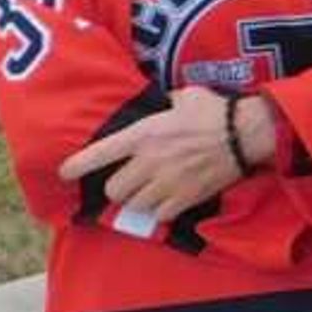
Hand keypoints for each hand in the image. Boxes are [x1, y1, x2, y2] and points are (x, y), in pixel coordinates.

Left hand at [62, 86, 265, 216]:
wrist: (247, 134)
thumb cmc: (217, 111)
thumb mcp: (185, 96)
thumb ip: (167, 103)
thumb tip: (167, 104)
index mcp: (144, 134)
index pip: (100, 153)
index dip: (77, 166)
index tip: (64, 173)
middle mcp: (149, 161)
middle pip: (115, 190)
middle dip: (118, 189)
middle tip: (127, 184)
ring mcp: (167, 182)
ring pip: (136, 205)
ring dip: (139, 201)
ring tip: (147, 194)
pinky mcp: (187, 197)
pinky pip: (161, 215)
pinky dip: (161, 211)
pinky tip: (168, 203)